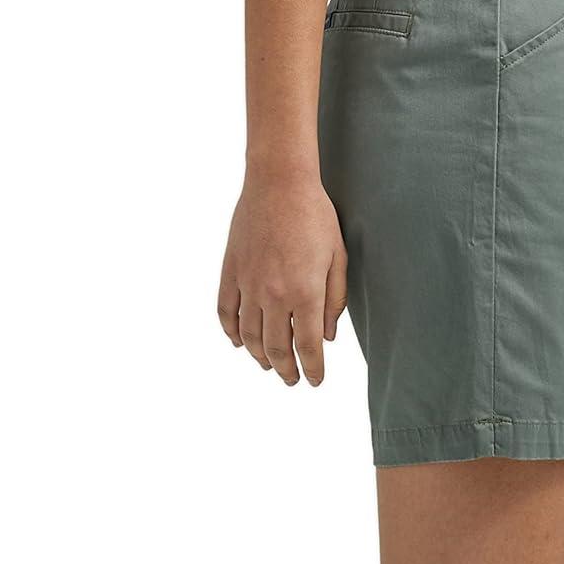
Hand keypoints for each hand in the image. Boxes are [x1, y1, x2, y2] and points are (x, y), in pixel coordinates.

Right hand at [217, 169, 347, 384]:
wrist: (278, 182)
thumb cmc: (315, 216)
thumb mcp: (337, 258)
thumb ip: (334, 301)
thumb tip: (326, 337)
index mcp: (305, 293)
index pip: (307, 347)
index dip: (312, 369)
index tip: (315, 380)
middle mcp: (274, 294)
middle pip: (276, 348)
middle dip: (285, 369)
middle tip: (291, 379)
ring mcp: (248, 284)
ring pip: (249, 336)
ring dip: (259, 356)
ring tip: (269, 364)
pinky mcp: (230, 272)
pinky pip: (225, 312)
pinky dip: (230, 332)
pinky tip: (238, 342)